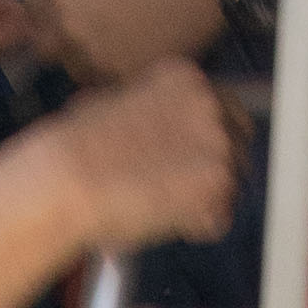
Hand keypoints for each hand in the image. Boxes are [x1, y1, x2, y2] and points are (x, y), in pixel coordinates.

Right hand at [29, 57, 245, 269]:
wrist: (68, 177)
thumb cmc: (74, 146)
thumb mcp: (115, 101)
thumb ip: (149, 109)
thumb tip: (152, 126)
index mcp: (185, 78)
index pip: (223, 109)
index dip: (206, 141)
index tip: (191, 158)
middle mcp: (209, 103)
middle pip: (239, 143)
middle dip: (215, 168)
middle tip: (182, 189)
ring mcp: (217, 142)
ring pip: (232, 184)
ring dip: (205, 199)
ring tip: (162, 206)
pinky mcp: (216, 184)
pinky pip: (220, 219)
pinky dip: (197, 228)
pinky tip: (165, 222)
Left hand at [34, 0, 237, 83]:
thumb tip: (50, 5)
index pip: (22, 15)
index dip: (34, 14)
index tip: (46, 12)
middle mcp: (67, 31)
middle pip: (42, 48)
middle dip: (55, 41)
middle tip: (84, 28)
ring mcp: (95, 61)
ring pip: (74, 69)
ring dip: (86, 58)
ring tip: (116, 39)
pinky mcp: (124, 81)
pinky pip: (106, 82)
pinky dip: (115, 71)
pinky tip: (136, 50)